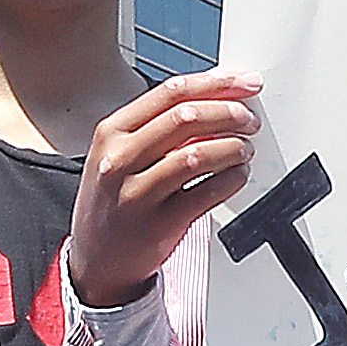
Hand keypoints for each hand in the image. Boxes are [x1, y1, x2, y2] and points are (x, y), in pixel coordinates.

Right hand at [64, 70, 261, 306]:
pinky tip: (238, 175)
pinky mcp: (159, 224)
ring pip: (198, 154)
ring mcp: (137, 193)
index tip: (244, 83)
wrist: (97, 262)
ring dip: (233, 146)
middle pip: (186, 118)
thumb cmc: (114, 202)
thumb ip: (159, 125)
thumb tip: (217, 94)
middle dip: (229, 113)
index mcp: (110, 132)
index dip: (215, 83)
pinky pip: (207, 193)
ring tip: (244, 148)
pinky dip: (232, 179)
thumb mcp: (118, 155)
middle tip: (250, 120)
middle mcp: (119, 159)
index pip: (169, 92)